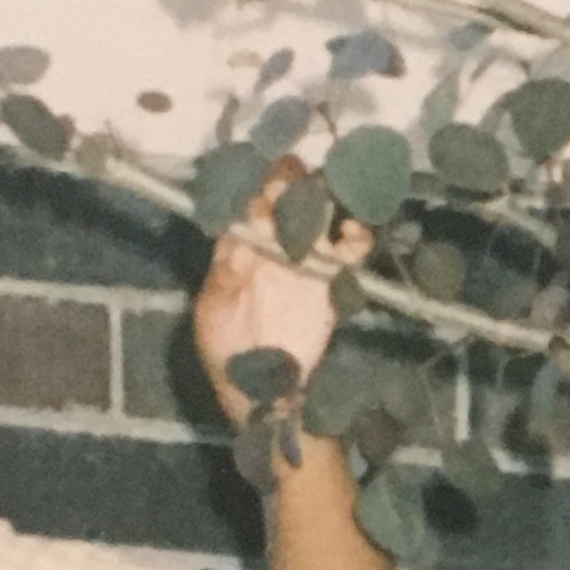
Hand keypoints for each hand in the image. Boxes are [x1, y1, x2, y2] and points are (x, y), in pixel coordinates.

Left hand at [192, 159, 369, 429]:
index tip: (258, 179)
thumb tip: (237, 241)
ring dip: (325, 197)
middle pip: (286, 195)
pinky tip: (351, 235)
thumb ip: (224, 275)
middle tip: (292, 184)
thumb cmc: (227, 351)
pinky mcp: (332, 278)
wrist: (263, 390)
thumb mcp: (213, 313)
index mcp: (239, 246)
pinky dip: (357, 235)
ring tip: (324, 200)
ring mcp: (304, 258)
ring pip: (320, 210)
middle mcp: (273, 243)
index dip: (252, 184)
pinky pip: (350, 248)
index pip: (246, 200)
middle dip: (289, 181)